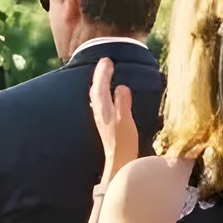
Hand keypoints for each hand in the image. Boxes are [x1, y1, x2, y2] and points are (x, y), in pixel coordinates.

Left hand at [89, 55, 137, 179]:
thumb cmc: (123, 142)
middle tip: (106, 62)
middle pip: (96, 88)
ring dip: (100, 82)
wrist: (118, 161)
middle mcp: (99, 111)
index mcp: (104, 108)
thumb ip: (122, 102)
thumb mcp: (126, 120)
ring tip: (104, 73)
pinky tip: (105, 95)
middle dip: (100, 74)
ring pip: (96, 95)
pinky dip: (102, 93)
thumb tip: (121, 87)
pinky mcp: (103, 123)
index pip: (101, 85)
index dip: (103, 72)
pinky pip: (100, 102)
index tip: (107, 60)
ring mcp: (100, 117)